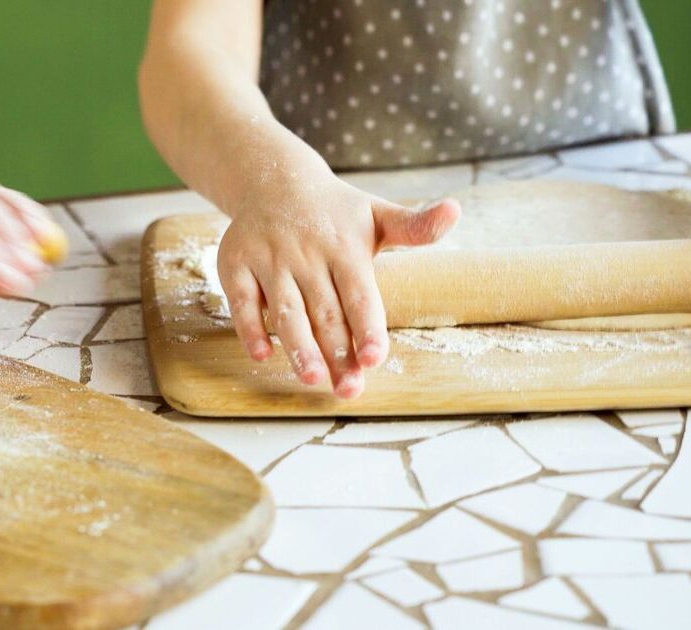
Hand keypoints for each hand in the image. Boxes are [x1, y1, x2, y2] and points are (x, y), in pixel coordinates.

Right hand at [217, 176, 459, 397]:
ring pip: (284, 310)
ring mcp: (269, 259)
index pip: (359, 293)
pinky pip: (241, 301)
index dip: (367, 327)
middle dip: (336, 353)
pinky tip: (263, 355)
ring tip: (311, 378)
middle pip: (324, 311)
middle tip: (347, 390)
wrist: (273, 179)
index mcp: (344, 246)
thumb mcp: (377, 214)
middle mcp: (306, 253)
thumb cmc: (334, 211)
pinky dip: (250, 329)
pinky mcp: (235, 264)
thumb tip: (455, 212)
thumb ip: (415, 226)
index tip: (375, 358)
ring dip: (297, 346)